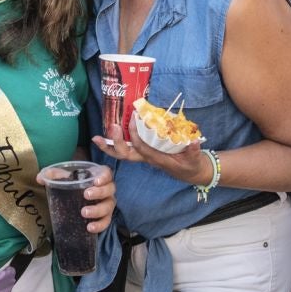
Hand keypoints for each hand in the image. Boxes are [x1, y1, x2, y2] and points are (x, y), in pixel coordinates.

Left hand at [33, 170, 119, 234]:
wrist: (72, 199)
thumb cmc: (71, 185)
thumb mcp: (61, 177)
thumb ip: (51, 175)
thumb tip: (40, 178)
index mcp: (97, 176)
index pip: (106, 173)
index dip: (104, 176)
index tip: (96, 181)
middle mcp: (105, 190)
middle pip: (110, 189)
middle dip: (100, 192)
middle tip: (86, 195)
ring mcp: (106, 204)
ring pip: (109, 206)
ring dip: (98, 210)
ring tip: (84, 212)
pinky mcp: (104, 217)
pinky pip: (106, 222)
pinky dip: (100, 225)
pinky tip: (89, 228)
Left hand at [93, 117, 207, 186]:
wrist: (191, 173)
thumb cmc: (191, 165)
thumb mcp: (195, 160)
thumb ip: (194, 152)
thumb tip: (194, 143)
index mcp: (156, 158)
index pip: (141, 147)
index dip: (135, 134)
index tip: (133, 119)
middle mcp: (146, 157)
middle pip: (125, 154)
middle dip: (116, 142)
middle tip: (111, 127)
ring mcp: (144, 156)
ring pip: (122, 153)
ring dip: (109, 146)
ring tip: (96, 138)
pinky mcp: (144, 152)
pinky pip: (127, 148)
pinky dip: (115, 143)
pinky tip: (108, 133)